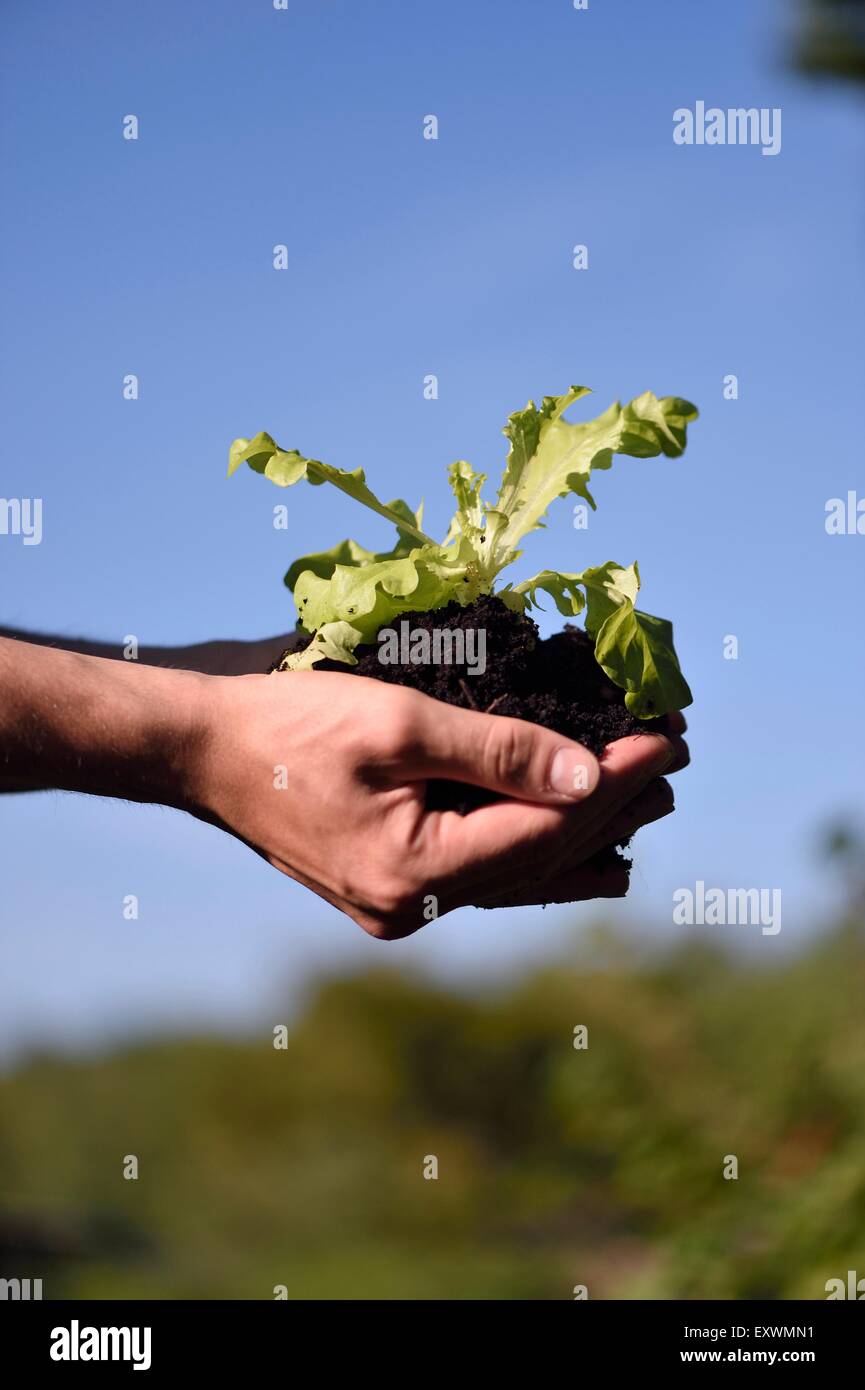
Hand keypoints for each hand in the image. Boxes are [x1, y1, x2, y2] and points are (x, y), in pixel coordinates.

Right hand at [193, 671, 687, 938]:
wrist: (204, 754)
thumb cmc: (290, 726)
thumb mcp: (398, 721)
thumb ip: (496, 750)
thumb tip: (586, 777)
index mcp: (412, 873)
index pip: (544, 830)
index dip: (613, 786)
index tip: (665, 739)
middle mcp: (411, 908)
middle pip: (540, 859)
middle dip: (612, 807)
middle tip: (674, 758)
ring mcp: (399, 909)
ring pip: (519, 877)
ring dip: (587, 838)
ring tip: (651, 807)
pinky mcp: (390, 893)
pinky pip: (485, 880)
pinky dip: (538, 859)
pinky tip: (587, 859)